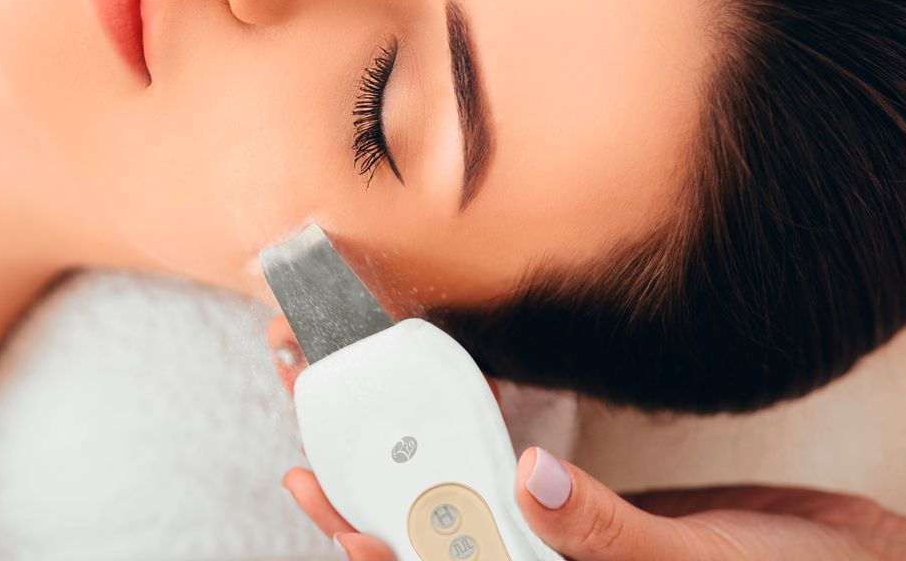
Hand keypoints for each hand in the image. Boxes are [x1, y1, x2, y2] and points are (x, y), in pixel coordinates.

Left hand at [267, 316, 905, 559]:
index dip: (363, 525)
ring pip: (450, 474)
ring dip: (395, 422)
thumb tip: (528, 484)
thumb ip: (603, 536)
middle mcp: (529, 556)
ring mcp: (547, 521)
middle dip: (355, 449)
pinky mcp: (573, 487)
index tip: (312, 477)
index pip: (432, 560)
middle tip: (301, 376)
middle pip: (419, 508)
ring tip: (337, 364)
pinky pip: (502, 447)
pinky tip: (431, 370)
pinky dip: (464, 409)